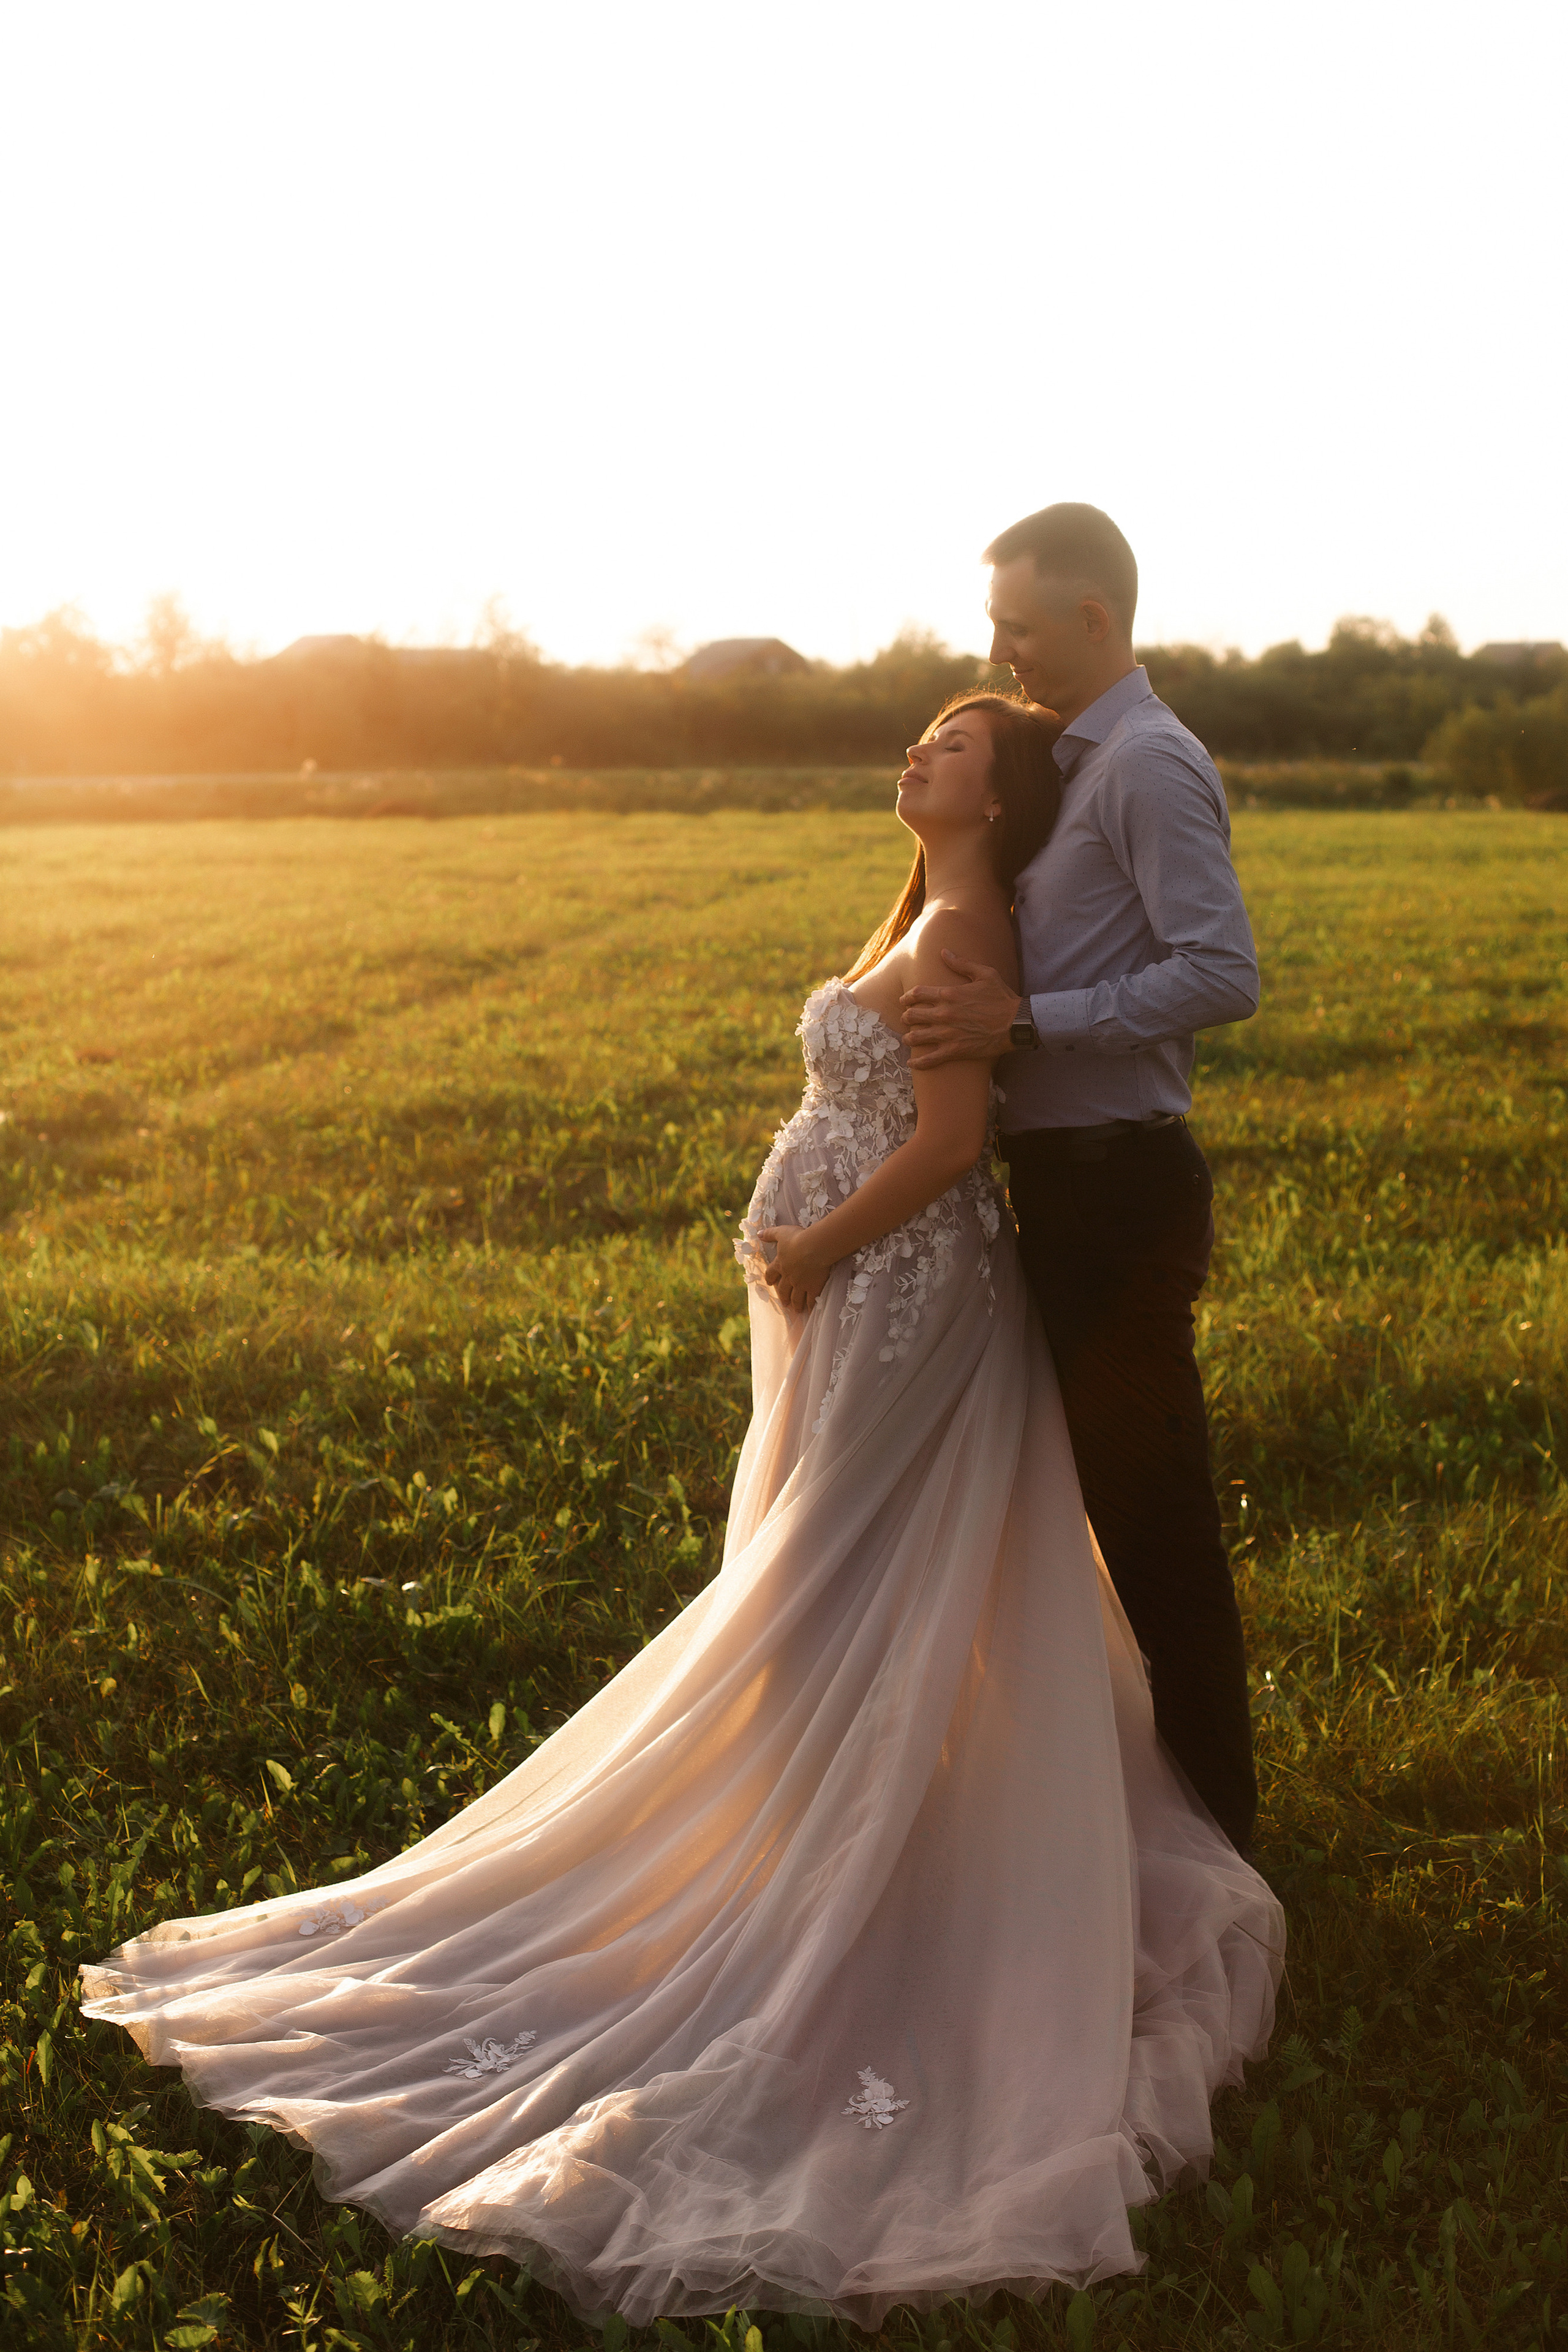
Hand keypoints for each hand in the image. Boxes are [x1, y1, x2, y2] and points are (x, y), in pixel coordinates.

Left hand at [755, 1223, 831, 1313]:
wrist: (814, 1247)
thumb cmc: (798, 1238)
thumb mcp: (781, 1233)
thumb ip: (770, 1234)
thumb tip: (758, 1234)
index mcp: (780, 1264)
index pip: (771, 1273)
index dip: (770, 1278)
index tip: (769, 1283)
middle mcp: (789, 1277)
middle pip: (784, 1290)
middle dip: (784, 1297)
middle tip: (785, 1303)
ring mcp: (801, 1284)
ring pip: (797, 1298)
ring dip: (796, 1304)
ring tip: (797, 1309)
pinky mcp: (814, 1287)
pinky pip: (811, 1300)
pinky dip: (811, 1306)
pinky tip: (811, 1311)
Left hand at [900, 950, 1019, 1068]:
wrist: (1016, 1023)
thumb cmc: (1002, 997)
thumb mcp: (984, 974)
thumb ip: (962, 963)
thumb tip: (943, 951)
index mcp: (949, 994)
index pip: (917, 994)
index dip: (907, 997)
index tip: (904, 1000)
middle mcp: (944, 1014)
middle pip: (912, 1015)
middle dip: (906, 1017)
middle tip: (906, 1019)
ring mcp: (947, 1034)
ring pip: (917, 1037)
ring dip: (909, 1038)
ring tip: (908, 1038)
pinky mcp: (954, 1051)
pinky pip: (930, 1059)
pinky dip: (918, 1062)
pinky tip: (912, 1063)